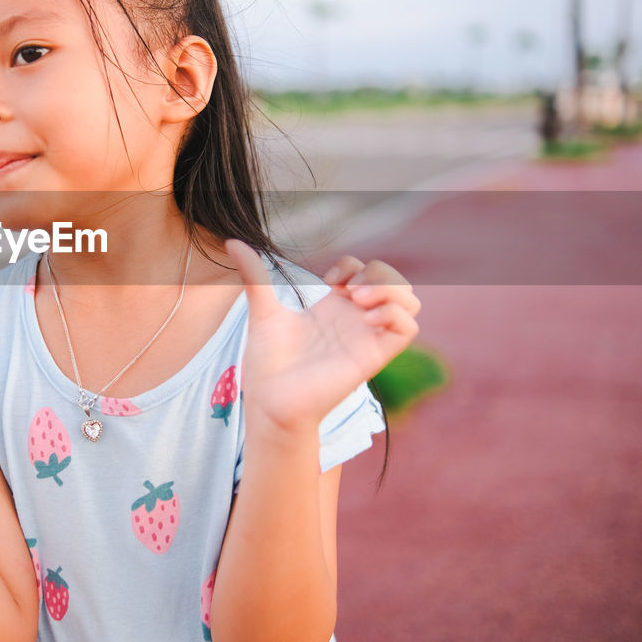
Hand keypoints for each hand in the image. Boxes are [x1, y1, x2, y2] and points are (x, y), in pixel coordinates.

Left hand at [225, 240, 420, 434]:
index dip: (353, 265)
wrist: (270, 399)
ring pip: (410, 302)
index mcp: (334, 307)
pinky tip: (365, 317)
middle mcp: (355, 320)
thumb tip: (232, 242)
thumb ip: (255, 276)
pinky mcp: (374, 355)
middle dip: (379, 273)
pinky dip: (394, 313)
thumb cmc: (268, 363)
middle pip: (396, 281)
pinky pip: (408, 328)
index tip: (328, 282)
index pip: (365, 270)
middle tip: (349, 289)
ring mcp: (368, 336)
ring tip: (359, 300)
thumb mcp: (263, 310)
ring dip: (391, 290)